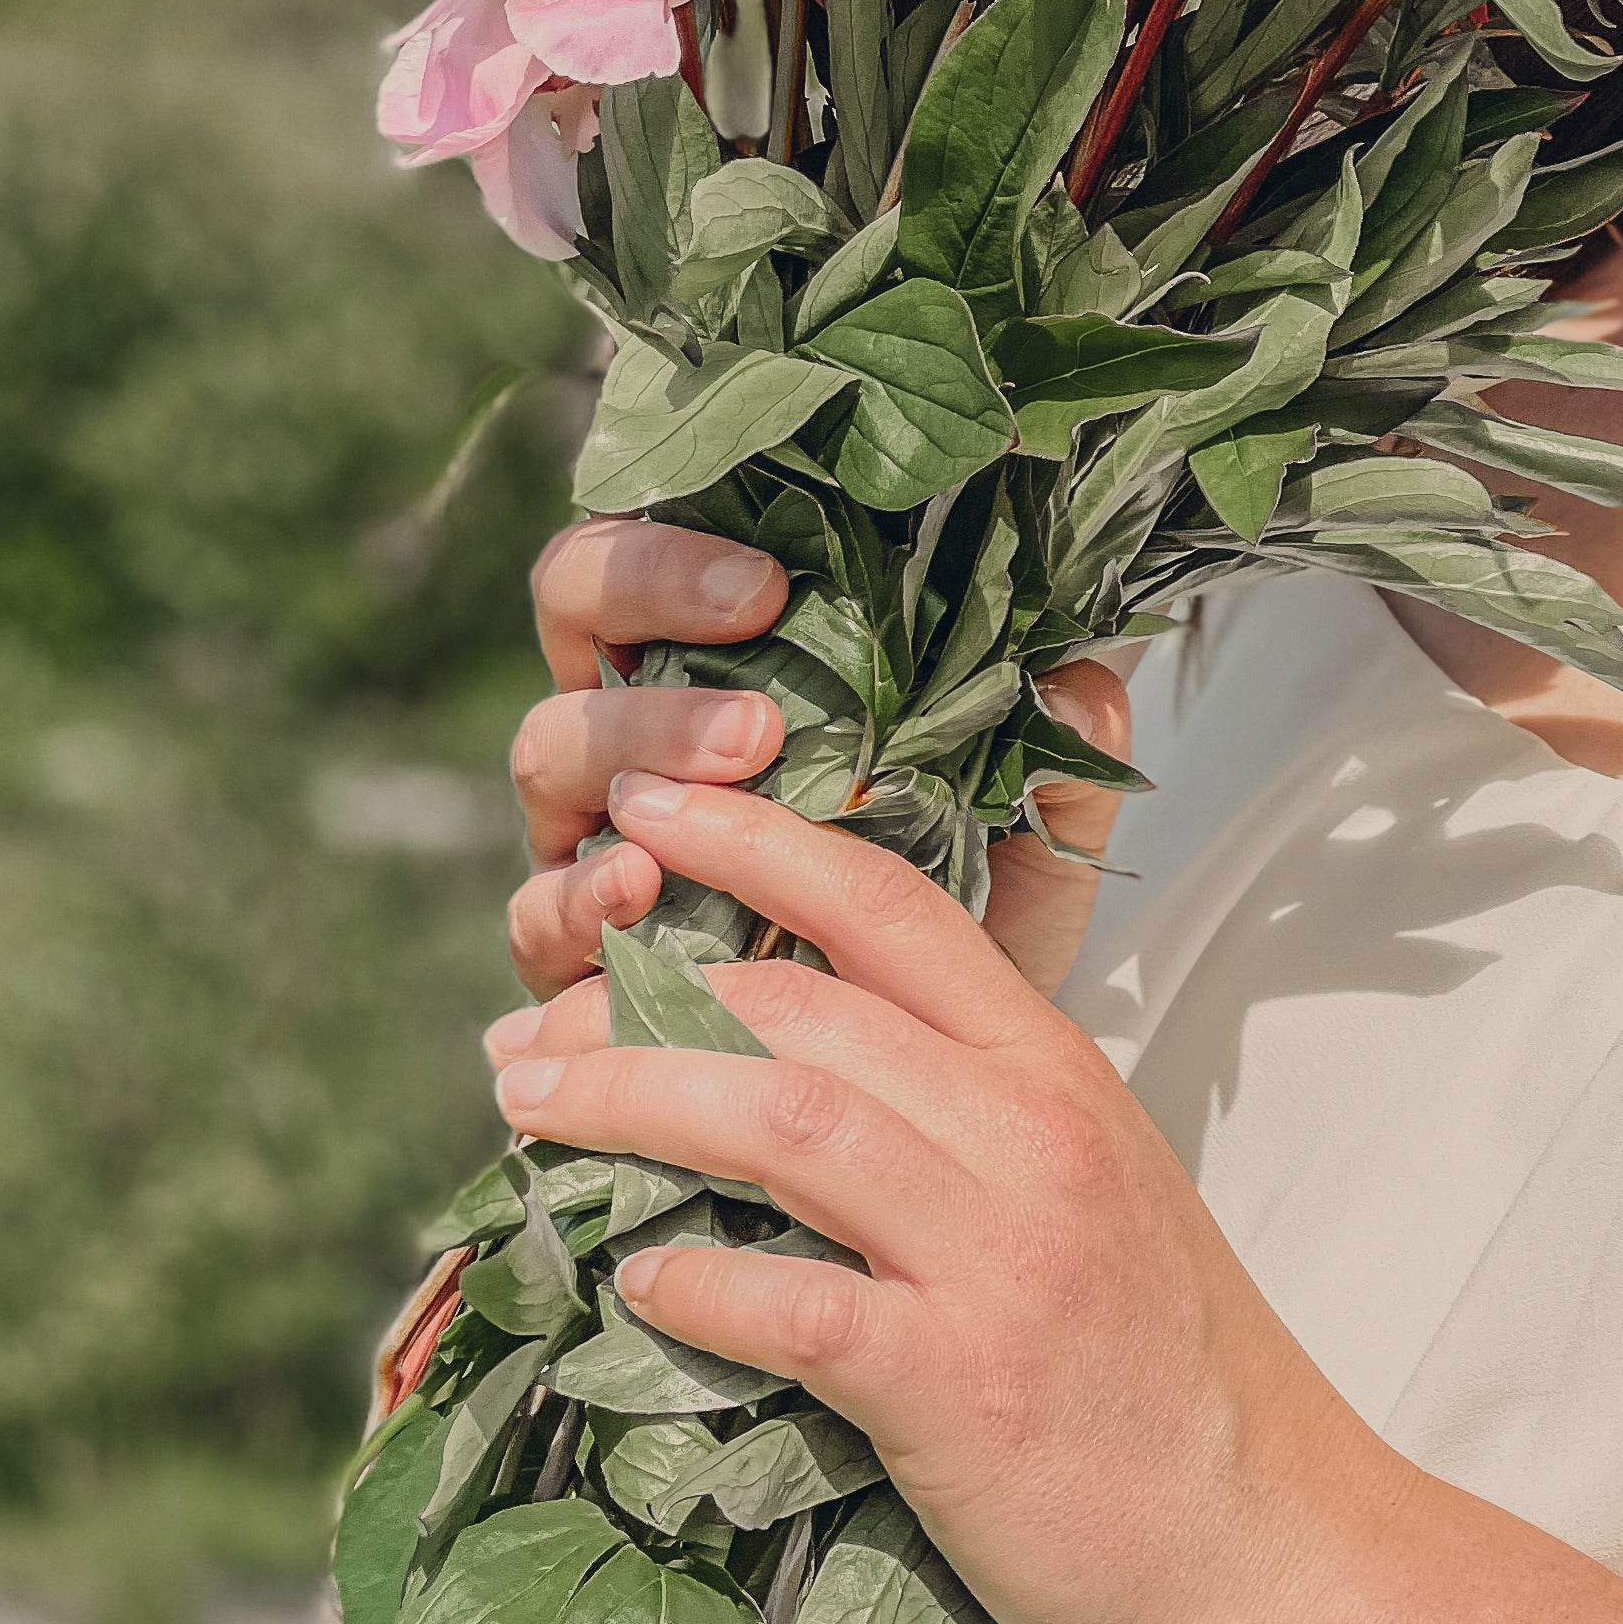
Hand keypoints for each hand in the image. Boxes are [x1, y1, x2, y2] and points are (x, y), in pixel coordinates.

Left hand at [485, 776, 1406, 1623]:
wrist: (1266, 1537)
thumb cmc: (1165, 1366)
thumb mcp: (1090, 1184)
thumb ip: (971, 1108)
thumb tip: (809, 1065)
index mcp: (1055, 1068)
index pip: (892, 906)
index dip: (758, 838)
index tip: (647, 804)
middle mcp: (1026, 1133)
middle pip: (804, 1008)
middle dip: (641, 1000)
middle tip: (531, 1026)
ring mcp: (994, 1254)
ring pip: (781, 1123)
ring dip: (630, 1105)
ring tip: (531, 1107)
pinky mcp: (955, 1384)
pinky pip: (791, 1304)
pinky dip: (695, 1283)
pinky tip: (634, 1280)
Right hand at [512, 524, 1137, 1000]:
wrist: (920, 1088)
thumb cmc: (954, 918)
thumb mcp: (1027, 837)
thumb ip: (1057, 755)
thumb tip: (1089, 681)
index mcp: (735, 650)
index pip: (668, 535)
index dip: (681, 542)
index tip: (769, 583)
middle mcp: (649, 719)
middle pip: (576, 609)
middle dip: (652, 632)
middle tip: (755, 717)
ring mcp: (594, 825)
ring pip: (551, 748)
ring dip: (628, 753)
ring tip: (717, 786)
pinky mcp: (567, 950)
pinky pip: (533, 911)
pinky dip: (573, 899)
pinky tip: (633, 895)